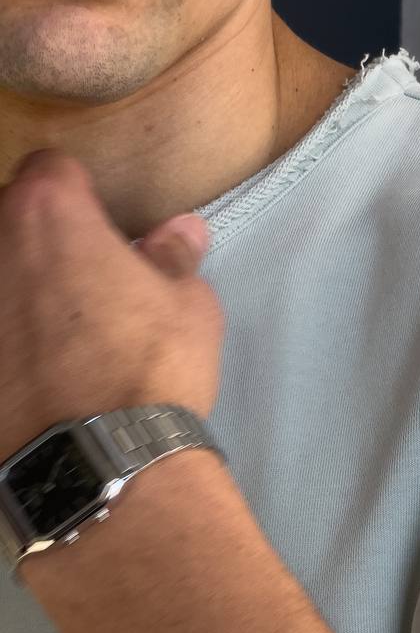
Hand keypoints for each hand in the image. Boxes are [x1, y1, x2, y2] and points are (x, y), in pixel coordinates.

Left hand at [0, 147, 224, 463]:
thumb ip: (173, 260)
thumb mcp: (188, 309)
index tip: (102, 233)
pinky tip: (31, 380)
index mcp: (47, 210)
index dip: (82, 200)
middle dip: (37, 246)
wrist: (102, 461)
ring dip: (15, 299)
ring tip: (53, 346)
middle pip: (7, 222)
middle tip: (79, 292)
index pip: (54, 171)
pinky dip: (6, 351)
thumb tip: (180, 233)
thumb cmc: (150, 374)